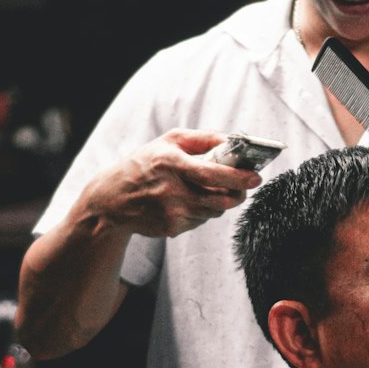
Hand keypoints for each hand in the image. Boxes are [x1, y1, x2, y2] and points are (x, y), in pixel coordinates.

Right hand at [79, 129, 261, 238]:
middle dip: (239, 193)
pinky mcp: (172, 228)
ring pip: (214, 212)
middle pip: (220, 199)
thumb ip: (202, 139)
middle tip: (245, 186)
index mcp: (170, 164)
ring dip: (221, 201)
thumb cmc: (143, 165)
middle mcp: (171, 190)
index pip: (212, 174)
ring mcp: (172, 213)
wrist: (112, 200)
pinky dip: (203, 211)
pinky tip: (189, 202)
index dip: (238, 177)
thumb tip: (233, 140)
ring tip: (210, 190)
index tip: (256, 176)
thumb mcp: (167, 142)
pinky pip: (201, 221)